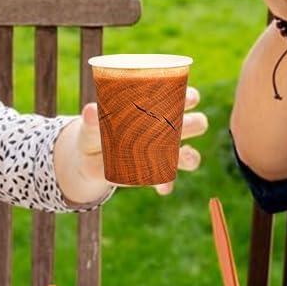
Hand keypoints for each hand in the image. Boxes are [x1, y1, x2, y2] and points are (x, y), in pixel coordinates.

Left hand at [76, 87, 206, 196]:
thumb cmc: (95, 133)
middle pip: (196, 123)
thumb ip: (91, 121)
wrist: (89, 160)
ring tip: (178, 158)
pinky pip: (170, 180)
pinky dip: (167, 184)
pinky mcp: (158, 174)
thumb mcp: (91, 127)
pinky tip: (161, 187)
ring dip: (189, 157)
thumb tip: (91, 111)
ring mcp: (167, 153)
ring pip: (191, 154)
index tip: (187, 98)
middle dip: (193, 124)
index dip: (191, 97)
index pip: (186, 97)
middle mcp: (170, 129)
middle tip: (179, 127)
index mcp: (160, 108)